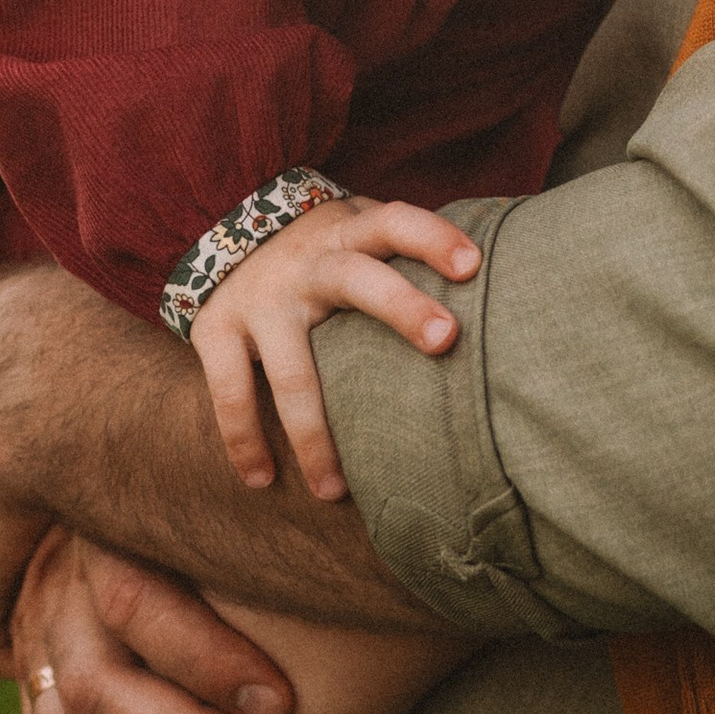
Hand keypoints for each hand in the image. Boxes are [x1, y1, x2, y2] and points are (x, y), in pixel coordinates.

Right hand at [12, 529, 298, 713]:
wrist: (171, 529)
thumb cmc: (244, 531)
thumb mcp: (249, 519)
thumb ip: (275, 549)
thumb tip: (363, 591)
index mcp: (112, 532)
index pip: (135, 601)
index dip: (207, 662)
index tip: (282, 706)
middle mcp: (62, 584)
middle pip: (96, 683)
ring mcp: (38, 640)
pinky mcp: (34, 689)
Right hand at [189, 197, 480, 498]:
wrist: (219, 227)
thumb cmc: (324, 248)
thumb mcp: (360, 232)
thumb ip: (407, 257)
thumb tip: (498, 298)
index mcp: (350, 233)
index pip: (397, 223)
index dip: (434, 239)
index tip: (473, 266)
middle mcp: (309, 263)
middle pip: (360, 281)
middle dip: (403, 309)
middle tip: (446, 342)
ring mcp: (261, 299)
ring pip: (291, 368)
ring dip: (313, 431)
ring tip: (334, 490)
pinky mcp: (216, 329)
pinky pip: (229, 392)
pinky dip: (243, 440)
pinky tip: (261, 481)